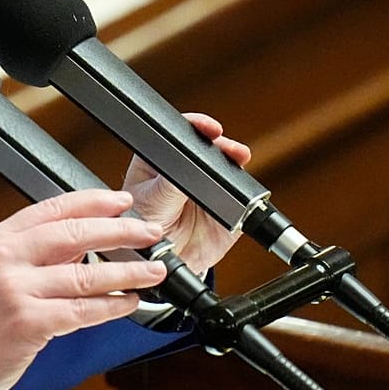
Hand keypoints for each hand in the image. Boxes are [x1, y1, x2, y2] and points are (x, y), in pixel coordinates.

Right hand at [0, 189, 167, 389]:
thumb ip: (30, 253)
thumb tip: (83, 242)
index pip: (52, 208)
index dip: (93, 201)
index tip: (121, 201)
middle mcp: (4, 258)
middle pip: (74, 233)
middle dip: (120, 230)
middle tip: (149, 232)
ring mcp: (14, 290)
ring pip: (86, 274)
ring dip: (127, 271)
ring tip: (152, 270)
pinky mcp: (27, 323)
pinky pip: (82, 311)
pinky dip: (112, 306)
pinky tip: (129, 303)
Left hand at [122, 112, 251, 274]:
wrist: (162, 263)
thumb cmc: (142, 229)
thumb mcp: (150, 203)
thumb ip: (168, 185)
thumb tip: (189, 167)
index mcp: (159, 161)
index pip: (178, 135)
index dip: (195, 125)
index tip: (207, 128)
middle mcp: (185, 170)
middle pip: (208, 146)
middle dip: (220, 142)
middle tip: (227, 147)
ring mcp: (208, 187)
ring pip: (227, 166)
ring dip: (235, 160)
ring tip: (238, 158)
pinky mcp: (228, 208)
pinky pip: (242, 197)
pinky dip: (246, 192)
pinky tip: (242, 192)